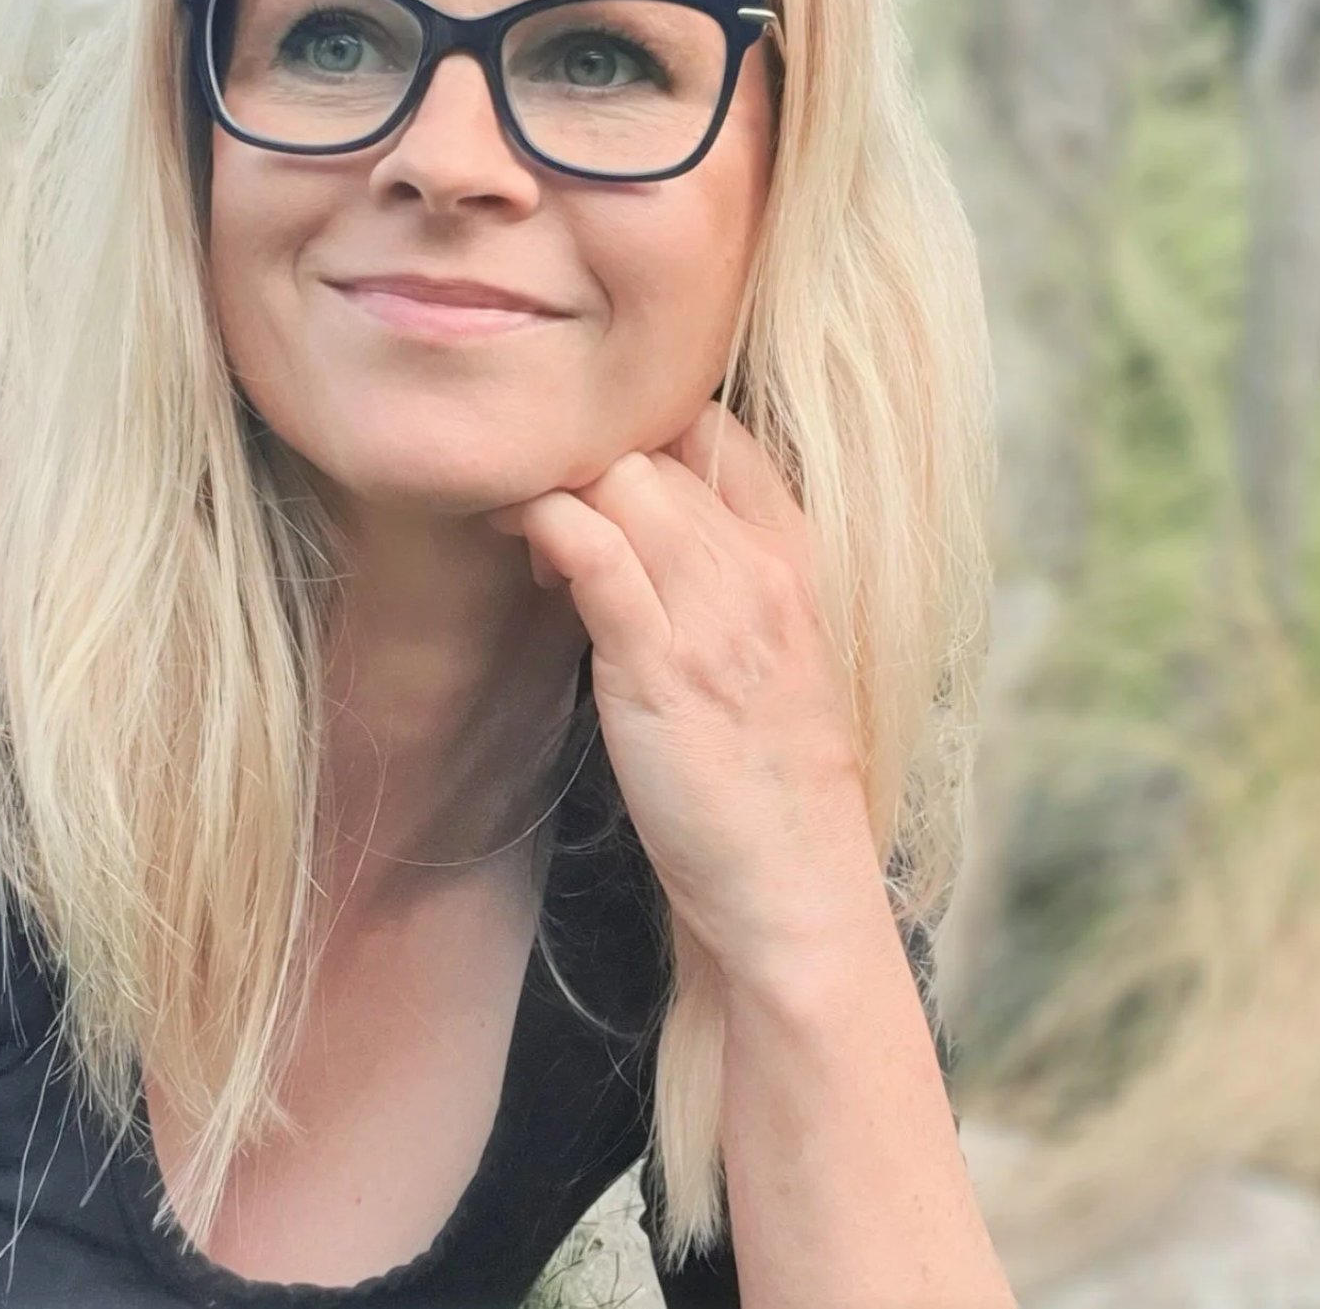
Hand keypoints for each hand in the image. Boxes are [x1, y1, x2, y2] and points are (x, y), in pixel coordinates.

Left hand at [488, 402, 883, 986]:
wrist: (794, 891)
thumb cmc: (765, 778)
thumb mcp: (764, 651)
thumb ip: (715, 575)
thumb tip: (629, 520)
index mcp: (795, 557)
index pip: (717, 427)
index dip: (641, 428)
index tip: (593, 478)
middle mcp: (762, 568)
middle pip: (653, 443)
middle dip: (580, 460)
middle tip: (538, 514)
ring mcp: (716, 612)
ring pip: (619, 478)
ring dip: (551, 490)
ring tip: (524, 541)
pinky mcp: (662, 663)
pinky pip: (591, 547)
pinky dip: (543, 528)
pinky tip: (525, 561)